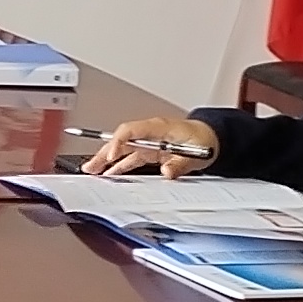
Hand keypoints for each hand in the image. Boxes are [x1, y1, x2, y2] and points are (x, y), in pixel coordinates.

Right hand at [81, 115, 216, 176]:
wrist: (212, 138)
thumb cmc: (204, 140)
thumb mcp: (195, 154)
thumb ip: (180, 164)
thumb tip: (166, 171)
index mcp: (158, 128)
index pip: (131, 131)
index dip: (118, 143)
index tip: (111, 156)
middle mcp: (151, 133)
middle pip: (121, 140)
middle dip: (104, 153)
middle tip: (91, 166)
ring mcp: (150, 142)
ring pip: (123, 150)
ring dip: (108, 160)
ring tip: (93, 170)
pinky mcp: (151, 151)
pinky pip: (131, 157)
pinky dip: (119, 165)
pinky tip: (110, 173)